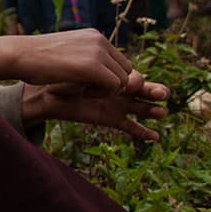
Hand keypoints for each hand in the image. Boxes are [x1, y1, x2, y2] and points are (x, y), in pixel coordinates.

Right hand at [1, 28, 137, 93]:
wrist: (19, 55)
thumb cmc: (35, 58)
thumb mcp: (66, 51)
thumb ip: (84, 56)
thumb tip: (95, 71)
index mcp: (94, 36)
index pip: (118, 60)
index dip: (108, 76)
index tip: (88, 82)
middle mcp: (99, 40)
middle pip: (125, 69)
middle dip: (111, 84)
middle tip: (88, 89)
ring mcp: (97, 52)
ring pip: (122, 79)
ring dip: (107, 90)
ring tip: (84, 91)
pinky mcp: (93, 66)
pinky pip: (114, 86)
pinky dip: (101, 94)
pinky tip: (81, 92)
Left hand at [25, 75, 169, 141]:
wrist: (48, 93)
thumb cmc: (62, 77)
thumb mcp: (78, 75)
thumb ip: (94, 78)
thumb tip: (106, 80)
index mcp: (116, 73)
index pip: (135, 76)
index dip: (134, 81)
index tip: (127, 84)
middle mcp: (121, 88)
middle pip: (146, 90)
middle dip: (156, 91)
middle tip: (162, 94)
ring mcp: (118, 104)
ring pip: (142, 108)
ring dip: (153, 110)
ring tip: (161, 113)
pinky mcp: (112, 118)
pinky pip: (131, 127)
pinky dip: (142, 132)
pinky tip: (154, 138)